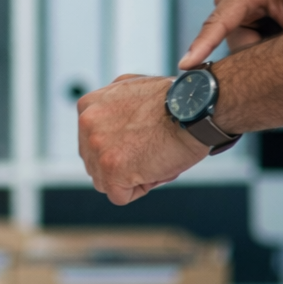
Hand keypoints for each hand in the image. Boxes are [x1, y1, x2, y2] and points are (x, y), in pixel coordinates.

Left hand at [77, 74, 206, 204]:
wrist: (196, 108)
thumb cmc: (175, 100)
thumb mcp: (130, 87)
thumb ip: (111, 105)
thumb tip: (108, 118)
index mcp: (88, 106)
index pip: (91, 140)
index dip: (118, 146)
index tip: (139, 139)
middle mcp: (86, 124)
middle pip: (94, 161)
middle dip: (120, 163)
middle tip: (149, 149)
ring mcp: (97, 147)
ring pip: (104, 180)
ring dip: (129, 176)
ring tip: (154, 157)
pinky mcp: (112, 169)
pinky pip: (119, 196)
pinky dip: (140, 188)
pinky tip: (156, 168)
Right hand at [179, 0, 282, 68]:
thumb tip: (272, 74)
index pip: (217, 24)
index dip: (201, 47)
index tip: (184, 66)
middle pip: (237, 43)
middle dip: (264, 49)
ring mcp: (238, 6)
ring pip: (245, 45)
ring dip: (271, 44)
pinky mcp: (247, 13)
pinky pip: (251, 39)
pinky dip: (271, 40)